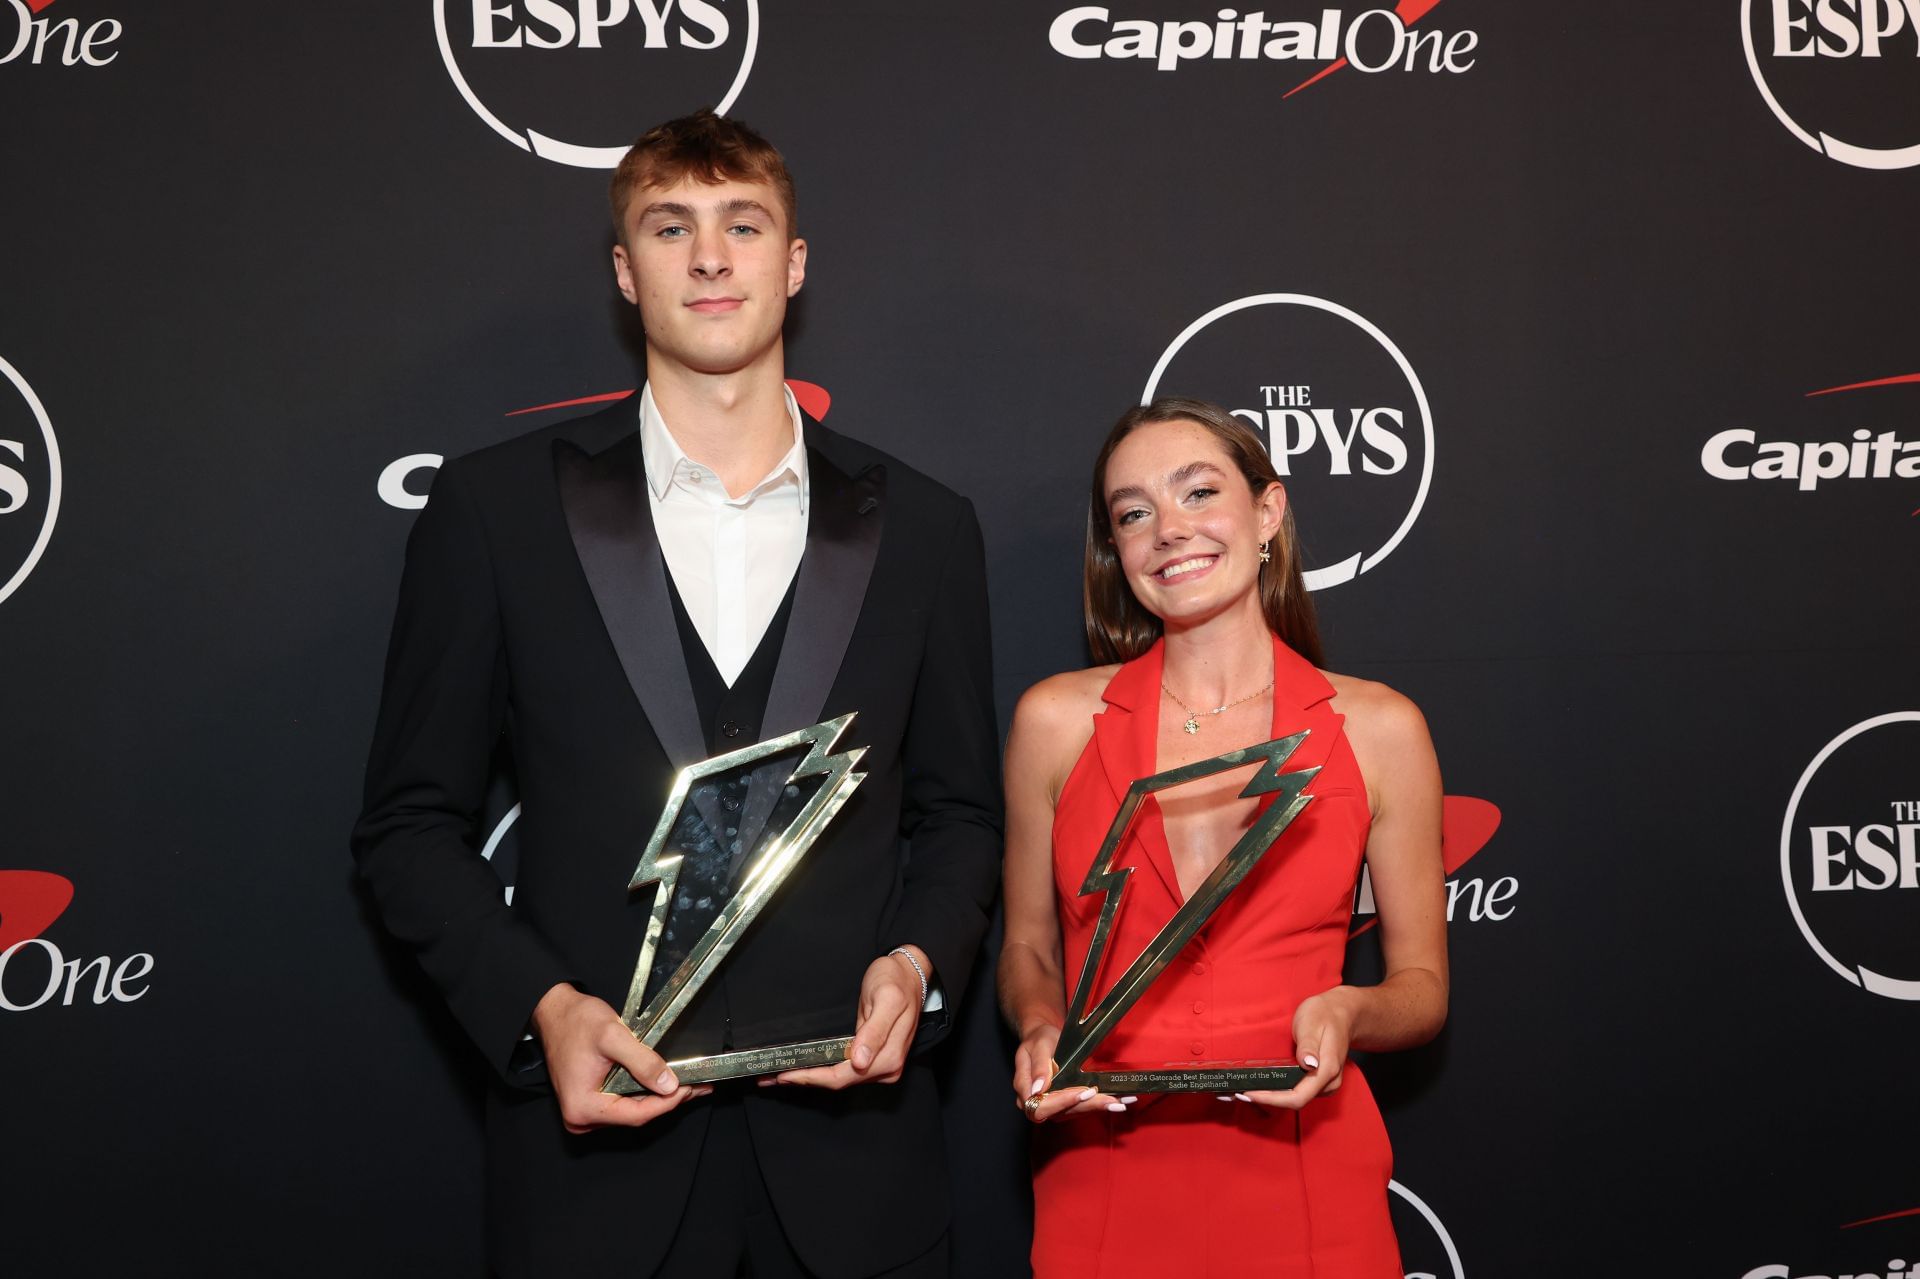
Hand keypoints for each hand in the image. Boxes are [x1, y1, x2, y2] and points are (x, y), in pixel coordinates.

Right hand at [531, 984, 708, 1133]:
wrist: (554, 1012)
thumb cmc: (575, 1021)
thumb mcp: (613, 1036)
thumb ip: (643, 1061)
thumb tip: (669, 1085)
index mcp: (583, 1107)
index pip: (637, 1115)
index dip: (668, 1103)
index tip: (690, 1088)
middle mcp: (581, 1117)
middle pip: (636, 1116)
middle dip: (668, 1100)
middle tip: (698, 1086)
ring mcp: (584, 1112)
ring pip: (632, 1111)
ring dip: (658, 1097)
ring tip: (686, 1083)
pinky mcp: (589, 1103)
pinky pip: (623, 1103)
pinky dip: (644, 1092)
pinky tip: (662, 1083)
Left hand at [769, 949, 924, 1088]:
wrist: (909, 974)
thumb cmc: (897, 982)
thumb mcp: (886, 1000)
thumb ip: (874, 1031)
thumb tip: (860, 1061)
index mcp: (888, 1057)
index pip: (842, 1077)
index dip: (812, 1078)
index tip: (786, 1074)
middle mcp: (886, 1067)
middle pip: (838, 1082)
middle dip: (805, 1079)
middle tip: (772, 1076)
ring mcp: (880, 1065)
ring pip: (840, 1079)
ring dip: (811, 1077)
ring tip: (781, 1073)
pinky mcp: (873, 1058)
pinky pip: (844, 1070)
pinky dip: (822, 1070)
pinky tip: (805, 1066)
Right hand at [1011, 1023, 1132, 1122]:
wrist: (1043, 1039)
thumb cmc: (1039, 1039)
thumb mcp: (1038, 1045)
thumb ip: (1038, 1066)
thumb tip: (1037, 1088)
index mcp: (1024, 1088)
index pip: (1041, 1106)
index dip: (1062, 1102)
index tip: (1082, 1093)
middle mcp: (1036, 1102)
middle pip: (1061, 1113)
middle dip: (1088, 1106)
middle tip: (1111, 1102)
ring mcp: (1051, 1106)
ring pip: (1073, 1112)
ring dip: (1096, 1107)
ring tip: (1118, 1103)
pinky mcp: (1064, 1105)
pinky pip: (1080, 1108)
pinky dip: (1097, 1104)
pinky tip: (1115, 1101)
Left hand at [1239, 988, 1352, 1110]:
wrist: (1342, 1012)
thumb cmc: (1324, 1014)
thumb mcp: (1312, 1023)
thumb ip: (1309, 1045)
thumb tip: (1308, 1065)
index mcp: (1327, 1069)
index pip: (1298, 1097)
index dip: (1272, 1099)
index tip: (1249, 1094)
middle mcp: (1328, 1082)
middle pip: (1296, 1101)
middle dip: (1268, 1099)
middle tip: (1241, 1092)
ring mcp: (1325, 1083)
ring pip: (1297, 1098)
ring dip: (1273, 1096)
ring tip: (1249, 1088)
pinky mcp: (1320, 1080)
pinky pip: (1299, 1091)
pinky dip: (1281, 1090)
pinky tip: (1266, 1083)